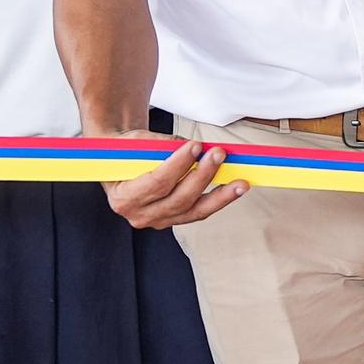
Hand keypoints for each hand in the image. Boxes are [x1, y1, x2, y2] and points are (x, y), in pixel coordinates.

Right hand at [106, 138, 240, 230]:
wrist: (123, 163)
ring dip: (220, 195)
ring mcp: (159, 221)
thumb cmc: (127, 151)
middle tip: (218, 154)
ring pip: (194, 211)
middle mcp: (140, 215)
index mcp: (124, 197)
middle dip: (202, 176)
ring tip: (240, 182)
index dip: (178, 165)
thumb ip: (162, 146)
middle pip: (178, 199)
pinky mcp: (175, 220)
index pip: (156, 183)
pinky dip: (218, 200)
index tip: (195, 146)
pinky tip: (234, 190)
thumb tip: (195, 148)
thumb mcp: (137, 142)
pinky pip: (199, 212)